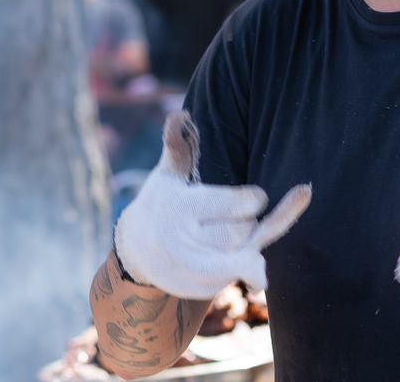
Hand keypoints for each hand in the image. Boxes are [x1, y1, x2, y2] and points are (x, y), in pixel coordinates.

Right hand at [113, 110, 310, 299]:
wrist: (138, 255)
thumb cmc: (162, 205)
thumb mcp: (167, 176)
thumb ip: (178, 146)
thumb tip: (178, 114)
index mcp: (177, 208)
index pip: (231, 205)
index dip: (252, 200)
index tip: (256, 198)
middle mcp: (182, 243)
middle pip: (240, 231)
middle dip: (247, 219)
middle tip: (238, 214)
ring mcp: (193, 269)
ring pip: (244, 253)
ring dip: (253, 241)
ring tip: (245, 231)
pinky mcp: (204, 285)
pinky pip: (239, 275)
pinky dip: (256, 272)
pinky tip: (262, 276)